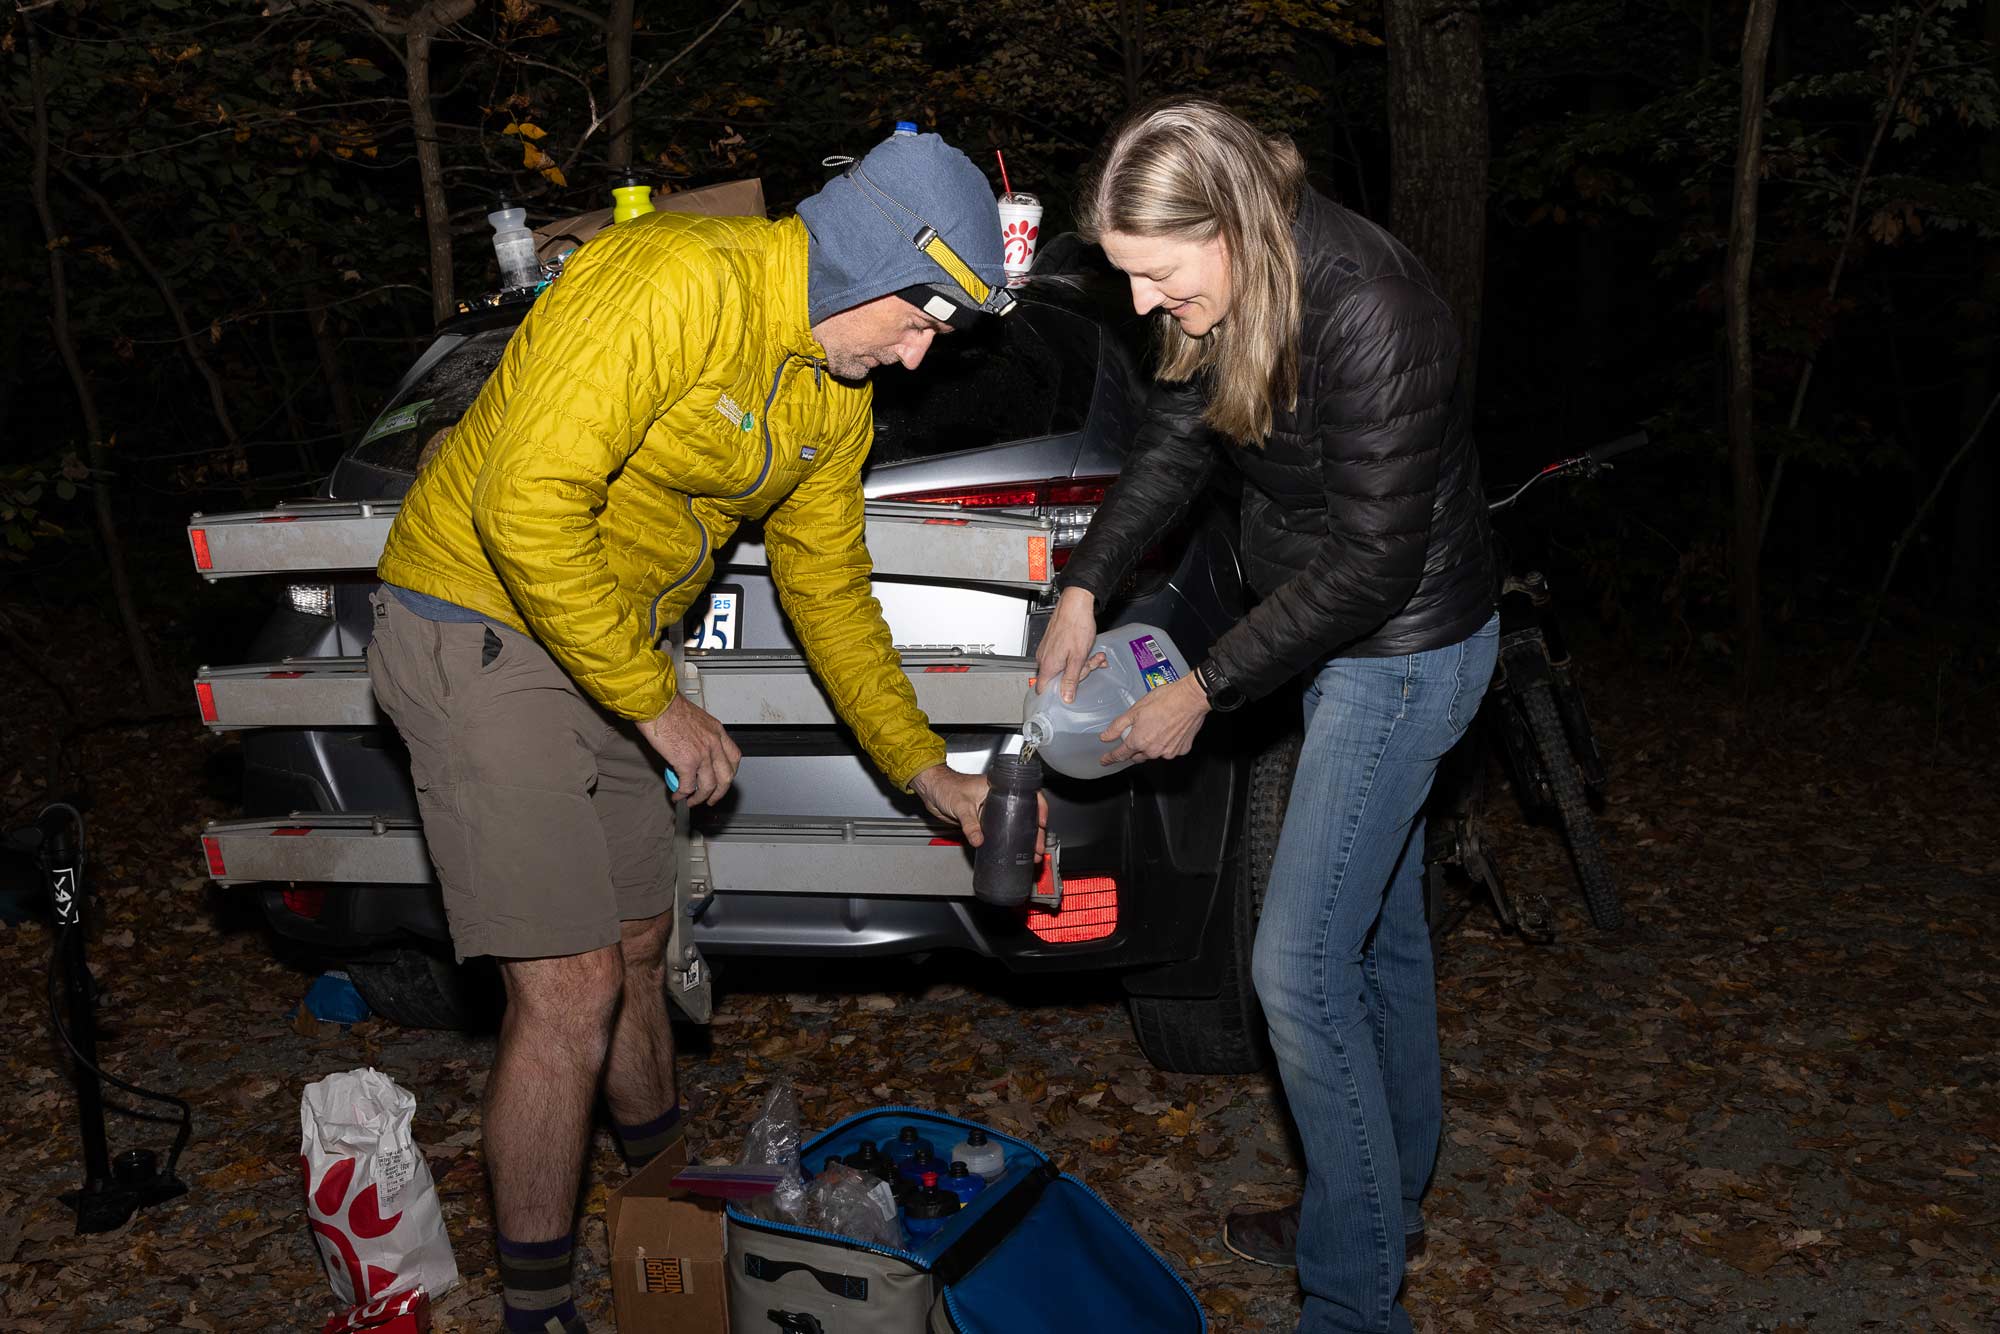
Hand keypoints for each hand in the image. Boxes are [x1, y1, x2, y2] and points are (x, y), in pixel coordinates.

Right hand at [637, 695, 741, 805]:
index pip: (734, 757)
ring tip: (691, 801)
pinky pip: (688, 786)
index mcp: (717, 731)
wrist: (656, 704)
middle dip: (720, 792)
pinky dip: (682, 794)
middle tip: (711, 799)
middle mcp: (714, 743)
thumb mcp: (695, 719)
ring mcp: (702, 754)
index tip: (723, 780)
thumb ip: (700, 736)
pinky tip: (677, 795)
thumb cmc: (669, 707)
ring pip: (709, 786)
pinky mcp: (687, 762)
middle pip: (726, 776)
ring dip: (700, 798)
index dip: (730, 773)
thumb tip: (693, 751)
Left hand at [910, 763, 1047, 853]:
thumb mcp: (961, 805)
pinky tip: (1013, 850)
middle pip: (1024, 813)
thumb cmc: (945, 787)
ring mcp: (992, 810)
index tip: (1042, 823)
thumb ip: (970, 824)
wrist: (932, 790)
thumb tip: (979, 840)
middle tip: (1037, 847)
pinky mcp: (984, 820)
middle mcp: (998, 797)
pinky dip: (1009, 840)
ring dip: (1024, 838)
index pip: (1027, 794)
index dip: (1039, 808)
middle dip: (1034, 831)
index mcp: (997, 787)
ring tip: (1030, 853)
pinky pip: (1001, 830)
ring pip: (1014, 823)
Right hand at [1035, 587, 1104, 703]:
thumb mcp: (1078, 657)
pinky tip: (1087, 649)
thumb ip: (1071, 679)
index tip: (1071, 691)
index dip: (1057, 694)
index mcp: (1047, 665)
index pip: (1043, 690)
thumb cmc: (1076, 625)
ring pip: (1064, 666)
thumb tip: (1066, 698)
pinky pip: (1064, 656)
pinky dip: (1077, 655)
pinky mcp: (1053, 643)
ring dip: (1081, 663)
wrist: (1075, 604)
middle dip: (1079, 672)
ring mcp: (1048, 650)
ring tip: (1094, 654)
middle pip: (1059, 678)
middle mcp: (1044, 658)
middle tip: (1092, 663)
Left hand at [1101, 674, 1210, 765]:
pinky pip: (1169, 750)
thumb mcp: (1135, 710)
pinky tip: (1168, 730)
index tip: (1105, 761)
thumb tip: (1106, 736)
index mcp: (1139, 741)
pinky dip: (1166, 743)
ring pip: (1154, 753)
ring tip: (1155, 728)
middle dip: (1132, 751)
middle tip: (1132, 740)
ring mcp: (1168, 752)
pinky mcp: (1182, 750)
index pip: (1120, 755)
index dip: (1110, 758)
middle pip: (1137, 756)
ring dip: (1150, 746)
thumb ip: (1118, 726)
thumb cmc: (1165, 701)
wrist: (1191, 699)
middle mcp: (1153, 751)